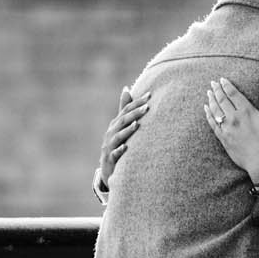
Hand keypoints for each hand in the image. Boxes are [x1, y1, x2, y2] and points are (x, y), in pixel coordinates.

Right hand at [92, 86, 151, 204]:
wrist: (108, 169)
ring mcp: (109, 146)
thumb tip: (126, 88)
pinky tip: (126, 147)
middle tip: (148, 107)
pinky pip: (114, 154)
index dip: (137, 103)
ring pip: (118, 137)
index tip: (150, 95)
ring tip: (137, 125)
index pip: (126, 110)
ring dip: (127, 130)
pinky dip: (119, 150)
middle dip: (135, 114)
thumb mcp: (119, 126)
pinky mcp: (110, 159)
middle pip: (123, 121)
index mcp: (115, 124)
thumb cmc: (117, 143)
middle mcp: (111, 133)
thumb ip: (123, 108)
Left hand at [204, 75, 258, 186]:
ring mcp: (227, 128)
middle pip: (222, 99)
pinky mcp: (223, 138)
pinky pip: (212, 123)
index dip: (226, 85)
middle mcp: (234, 118)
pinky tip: (206, 108)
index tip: (222, 79)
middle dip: (217, 90)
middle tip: (213, 83)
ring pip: (215, 110)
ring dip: (211, 100)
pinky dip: (208, 114)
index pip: (233, 93)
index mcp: (247, 111)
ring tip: (209, 93)